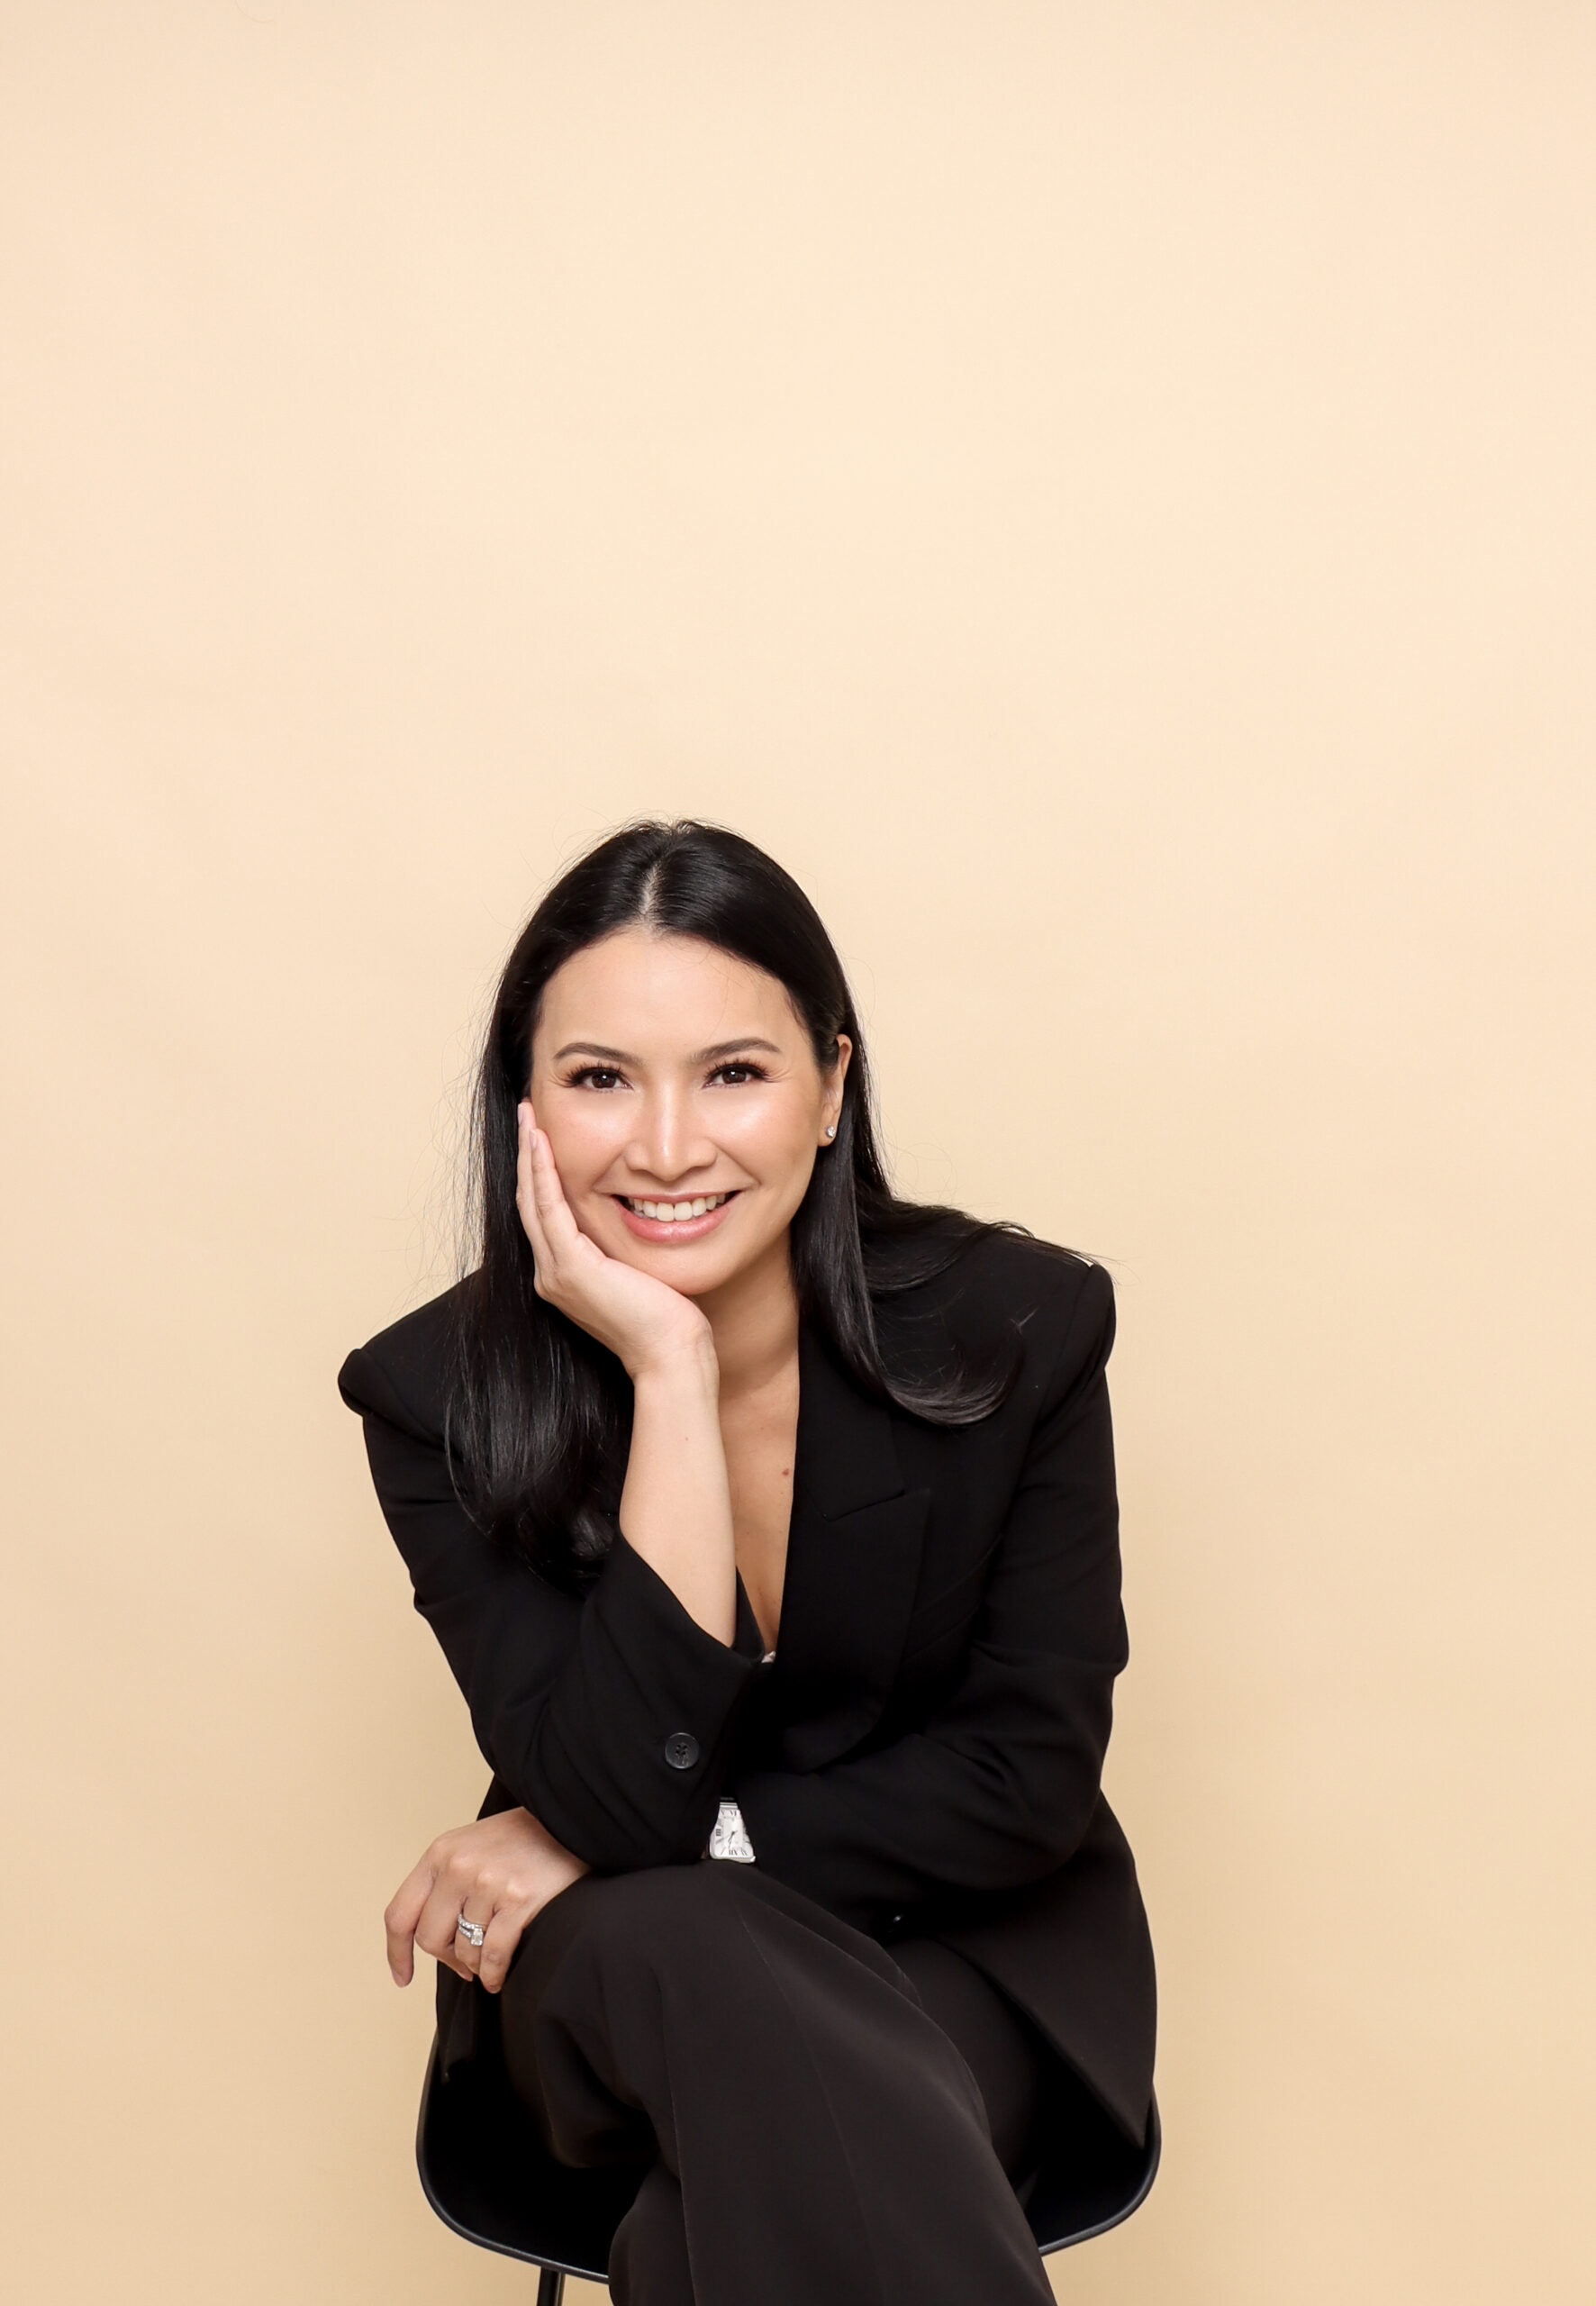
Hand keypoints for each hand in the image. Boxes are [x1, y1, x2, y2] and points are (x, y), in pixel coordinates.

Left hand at [384, 1807, 589, 1995]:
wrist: (571, 1820)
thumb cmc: (523, 1838)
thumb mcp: (471, 1846)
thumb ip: (445, 1883)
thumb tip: (434, 1942)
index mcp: (440, 1852)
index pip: (400, 1914)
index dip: (397, 1952)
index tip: (402, 1977)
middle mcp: (458, 1866)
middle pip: (430, 1938)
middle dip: (447, 1959)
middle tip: (465, 1964)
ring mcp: (488, 1882)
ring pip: (465, 1950)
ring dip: (476, 1966)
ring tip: (489, 1961)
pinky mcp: (519, 1899)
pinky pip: (493, 1956)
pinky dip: (494, 1974)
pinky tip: (498, 1977)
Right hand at [516, 1101, 715, 1379]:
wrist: (670, 1353)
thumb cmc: (666, 1318)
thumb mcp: (637, 1270)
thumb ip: (621, 1245)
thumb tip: (636, 1211)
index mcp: (564, 1275)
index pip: (544, 1213)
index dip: (538, 1172)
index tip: (541, 1135)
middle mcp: (550, 1274)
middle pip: (529, 1202)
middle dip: (527, 1155)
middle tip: (526, 1114)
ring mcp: (556, 1273)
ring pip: (532, 1200)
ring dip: (529, 1154)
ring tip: (528, 1116)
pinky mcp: (571, 1268)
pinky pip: (549, 1209)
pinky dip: (543, 1173)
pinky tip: (541, 1144)